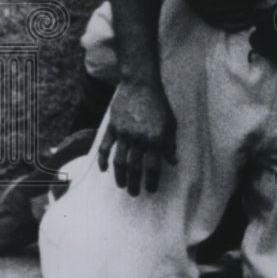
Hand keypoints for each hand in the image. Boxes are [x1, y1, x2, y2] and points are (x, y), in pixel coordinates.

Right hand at [97, 80, 176, 195]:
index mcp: (156, 139)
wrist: (140, 83)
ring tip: (122, 186)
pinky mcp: (113, 127)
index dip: (151, 181)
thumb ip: (170, 144)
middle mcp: (139, 139)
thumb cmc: (158, 104)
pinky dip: (103, 160)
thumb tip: (173, 162)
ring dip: (120, 177)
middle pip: (135, 168)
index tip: (150, 190)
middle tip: (134, 193)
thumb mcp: (170, 123)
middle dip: (134, 184)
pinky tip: (104, 170)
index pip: (153, 167)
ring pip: (120, 162)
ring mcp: (124, 134)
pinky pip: (105, 148)